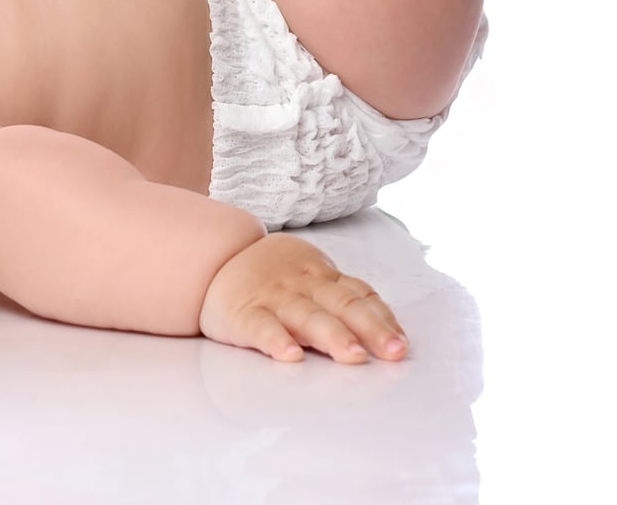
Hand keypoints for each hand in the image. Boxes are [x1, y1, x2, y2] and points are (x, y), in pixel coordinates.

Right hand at [199, 232, 407, 363]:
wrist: (214, 258)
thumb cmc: (272, 276)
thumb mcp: (310, 276)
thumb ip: (342, 297)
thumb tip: (387, 331)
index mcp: (322, 276)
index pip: (359, 295)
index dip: (383, 319)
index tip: (402, 344)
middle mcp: (303, 285)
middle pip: (342, 305)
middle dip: (371, 329)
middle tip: (392, 352)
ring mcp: (274, 298)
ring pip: (307, 316)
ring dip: (332, 336)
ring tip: (353, 356)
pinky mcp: (244, 314)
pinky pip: (262, 327)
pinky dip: (276, 341)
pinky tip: (291, 356)